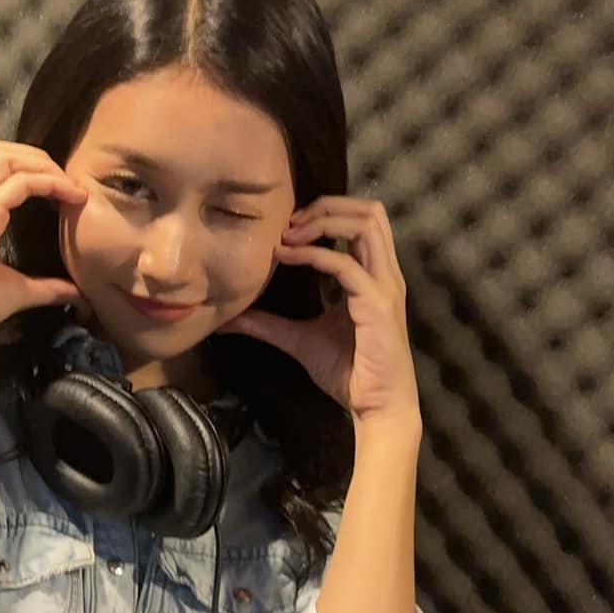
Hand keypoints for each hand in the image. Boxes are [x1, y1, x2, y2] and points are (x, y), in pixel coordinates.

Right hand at [0, 139, 88, 344]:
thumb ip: (45, 286)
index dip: (28, 168)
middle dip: (36, 157)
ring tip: (69, 186)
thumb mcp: (15, 290)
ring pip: (6, 157)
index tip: (58, 189)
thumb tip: (75, 292)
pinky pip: (20, 182)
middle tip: (65, 181)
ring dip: (43, 165)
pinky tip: (68, 196)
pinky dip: (48, 183)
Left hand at [216, 196, 422, 428]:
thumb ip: (268, 325)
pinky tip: (287, 258)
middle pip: (369, 211)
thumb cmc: (348, 372)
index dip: (324, 214)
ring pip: (365, 225)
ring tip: (289, 236)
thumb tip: (230, 318)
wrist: (374, 406)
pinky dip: (314, 255)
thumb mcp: (299, 340)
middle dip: (327, 206)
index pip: (360, 222)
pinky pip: (346, 265)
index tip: (285, 230)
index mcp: (371, 276)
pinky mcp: (378, 304)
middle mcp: (383, 274)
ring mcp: (383, 286)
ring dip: (323, 222)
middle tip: (289, 224)